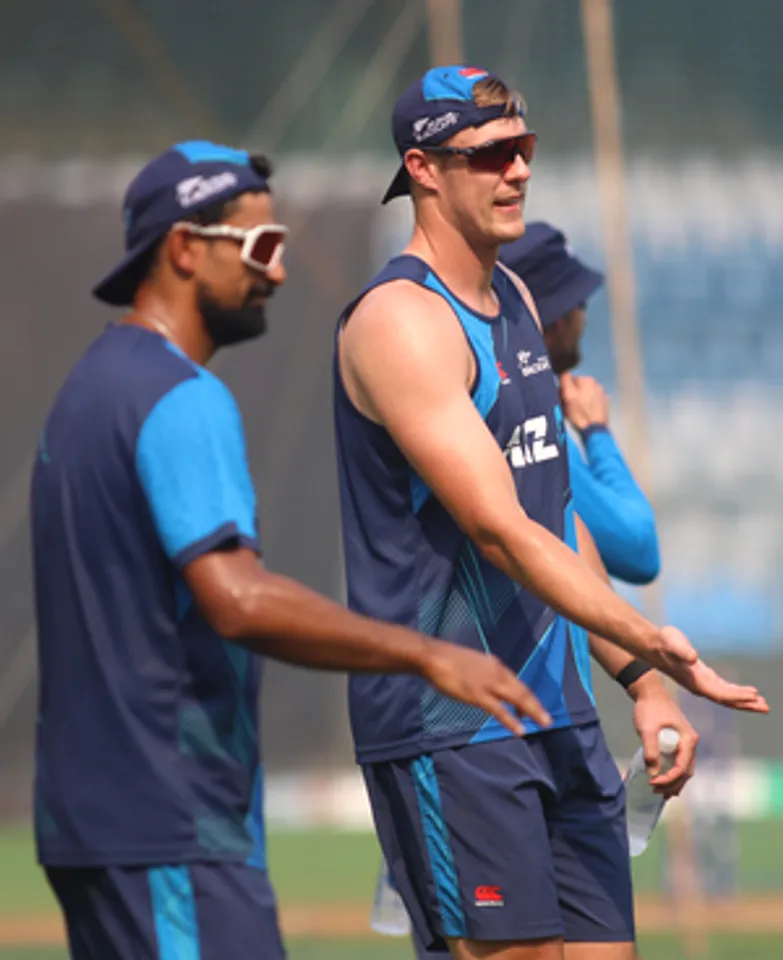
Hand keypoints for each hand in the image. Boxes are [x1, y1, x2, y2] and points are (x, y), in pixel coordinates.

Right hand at [421, 641, 551, 734]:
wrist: (435, 657)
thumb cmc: (449, 660)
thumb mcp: (473, 662)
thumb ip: (483, 672)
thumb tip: (487, 682)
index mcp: (495, 665)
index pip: (517, 682)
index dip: (527, 695)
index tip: (533, 706)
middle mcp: (497, 673)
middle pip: (522, 691)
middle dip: (536, 705)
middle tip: (547, 720)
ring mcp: (489, 684)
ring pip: (517, 699)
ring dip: (532, 712)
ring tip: (544, 724)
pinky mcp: (479, 695)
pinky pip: (500, 710)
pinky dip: (512, 720)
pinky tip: (521, 730)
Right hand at [559, 373, 609, 430]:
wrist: (594, 430)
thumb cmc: (580, 414)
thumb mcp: (567, 395)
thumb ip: (565, 380)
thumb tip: (563, 372)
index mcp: (587, 380)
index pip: (569, 380)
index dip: (563, 390)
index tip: (563, 399)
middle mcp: (596, 385)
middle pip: (577, 387)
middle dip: (572, 396)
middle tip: (568, 407)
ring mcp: (602, 395)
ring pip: (584, 395)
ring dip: (579, 401)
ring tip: (576, 413)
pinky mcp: (604, 405)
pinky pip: (591, 403)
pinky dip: (587, 407)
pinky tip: (584, 415)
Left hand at [629, 672, 698, 797]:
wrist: (648, 691)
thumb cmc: (649, 707)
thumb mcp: (647, 729)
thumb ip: (650, 751)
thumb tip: (652, 773)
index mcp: (688, 740)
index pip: (682, 768)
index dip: (668, 779)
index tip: (652, 783)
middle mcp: (690, 743)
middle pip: (686, 772)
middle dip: (672, 784)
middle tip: (656, 793)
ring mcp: (685, 743)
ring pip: (683, 769)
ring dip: (673, 782)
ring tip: (660, 793)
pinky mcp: (677, 742)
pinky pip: (677, 762)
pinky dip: (671, 773)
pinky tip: (662, 781)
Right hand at [649, 626, 768, 712]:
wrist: (653, 646)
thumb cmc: (663, 642)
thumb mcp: (672, 642)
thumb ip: (681, 650)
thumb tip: (692, 658)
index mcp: (695, 681)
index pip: (719, 693)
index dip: (736, 695)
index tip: (754, 696)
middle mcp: (699, 686)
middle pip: (726, 699)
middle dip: (746, 704)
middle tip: (766, 708)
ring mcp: (701, 683)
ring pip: (726, 697)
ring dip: (744, 701)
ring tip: (762, 704)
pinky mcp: (703, 678)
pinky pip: (723, 690)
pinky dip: (736, 693)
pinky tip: (747, 694)